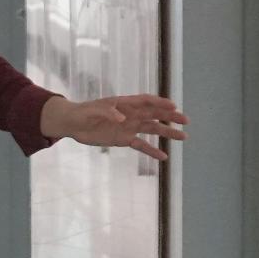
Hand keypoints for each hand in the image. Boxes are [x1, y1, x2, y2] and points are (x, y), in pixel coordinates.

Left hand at [43, 94, 187, 160]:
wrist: (73, 124)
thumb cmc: (82, 113)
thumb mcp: (92, 111)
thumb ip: (107, 112)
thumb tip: (121, 117)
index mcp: (124, 103)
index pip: (145, 101)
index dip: (159, 102)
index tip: (173, 105)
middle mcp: (130, 114)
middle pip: (154, 114)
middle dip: (170, 117)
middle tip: (185, 121)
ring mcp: (129, 127)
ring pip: (152, 129)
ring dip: (167, 133)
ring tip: (183, 137)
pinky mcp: (124, 139)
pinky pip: (141, 145)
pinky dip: (152, 150)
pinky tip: (164, 157)